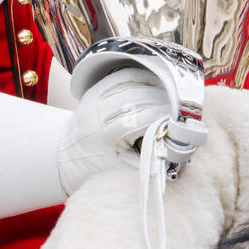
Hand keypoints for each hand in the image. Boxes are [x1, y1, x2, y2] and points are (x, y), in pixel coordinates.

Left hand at [57, 67, 171, 196]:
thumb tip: (177, 146)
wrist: (65, 160)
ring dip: (157, 84)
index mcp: (105, 134)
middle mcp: (98, 111)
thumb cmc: (97, 171)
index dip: (167, 117)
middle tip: (183, 106)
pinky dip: (142, 75)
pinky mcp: (95, 89)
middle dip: (166, 99)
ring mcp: (95, 96)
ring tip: (174, 93)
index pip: (144, 117)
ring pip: (133, 81)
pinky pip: (122, 75)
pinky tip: (157, 80)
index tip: (183, 121)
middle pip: (141, 95)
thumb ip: (149, 159)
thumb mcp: (123, 173)